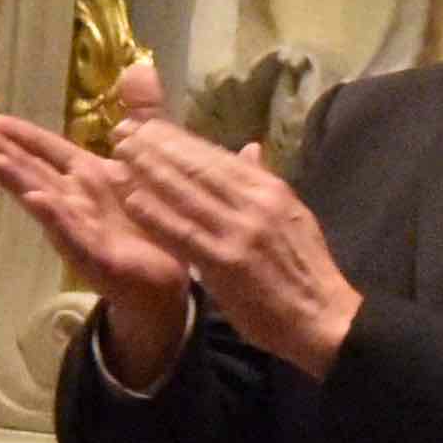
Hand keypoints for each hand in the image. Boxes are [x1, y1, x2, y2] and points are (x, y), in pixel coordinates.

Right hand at [0, 70, 204, 382]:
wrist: (168, 280)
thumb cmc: (150, 222)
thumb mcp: (149, 160)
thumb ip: (143, 116)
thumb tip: (140, 66)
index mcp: (87, 176)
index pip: (46, 150)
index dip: (19, 135)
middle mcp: (76, 200)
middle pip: (35, 171)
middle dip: (6, 153)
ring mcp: (81, 228)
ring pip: (45, 200)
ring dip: (18, 182)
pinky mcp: (96, 255)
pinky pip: (73, 234)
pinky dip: (55, 217)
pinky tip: (38, 202)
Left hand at [103, 102, 354, 371]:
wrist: (323, 317)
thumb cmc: (304, 271)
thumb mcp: (291, 216)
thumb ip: (263, 184)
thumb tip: (250, 148)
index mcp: (270, 190)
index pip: (217, 156)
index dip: (179, 139)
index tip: (149, 125)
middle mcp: (256, 203)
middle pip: (198, 167)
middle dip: (157, 146)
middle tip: (123, 130)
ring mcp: (240, 232)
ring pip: (187, 193)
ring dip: (148, 171)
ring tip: (119, 154)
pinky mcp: (226, 263)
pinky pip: (183, 232)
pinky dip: (156, 214)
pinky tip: (131, 198)